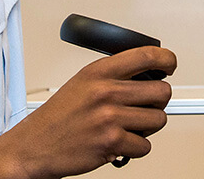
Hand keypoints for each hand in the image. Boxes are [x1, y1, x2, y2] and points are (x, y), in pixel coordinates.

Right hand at [0, 46, 176, 178]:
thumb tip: (148, 75)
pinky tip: (120, 143)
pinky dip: (136, 148)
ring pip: (158, 119)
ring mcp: (109, 117)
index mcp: (99, 72)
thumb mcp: (82, 83)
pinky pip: (145, 145)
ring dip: (148, 127)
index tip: (169, 65)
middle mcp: (105, 91)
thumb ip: (112, 76)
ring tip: (129, 127)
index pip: (146, 55)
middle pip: (161, 91)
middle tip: (146, 107)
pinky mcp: (111, 142)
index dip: (166, 59)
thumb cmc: (58, 116)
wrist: (34, 146)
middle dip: (158, 102)